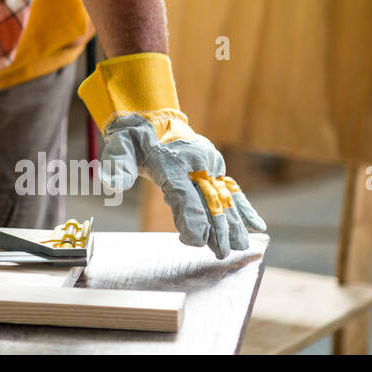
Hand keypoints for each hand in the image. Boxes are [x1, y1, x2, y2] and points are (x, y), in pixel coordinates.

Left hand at [79, 52, 265, 258]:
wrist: (152, 117)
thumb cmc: (133, 137)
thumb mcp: (118, 145)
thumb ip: (116, 164)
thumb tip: (113, 184)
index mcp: (172, 162)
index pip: (184, 196)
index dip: (191, 220)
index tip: (195, 242)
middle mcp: (196, 164)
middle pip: (209, 201)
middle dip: (217, 230)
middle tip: (221, 254)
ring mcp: (209, 165)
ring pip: (225, 198)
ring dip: (234, 224)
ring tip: (242, 247)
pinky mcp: (215, 167)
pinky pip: (232, 190)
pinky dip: (244, 208)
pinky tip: (257, 226)